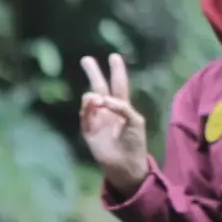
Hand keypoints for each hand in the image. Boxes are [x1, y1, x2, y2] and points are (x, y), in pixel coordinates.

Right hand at [78, 54, 148, 198]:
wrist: (126, 165)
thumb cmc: (135, 142)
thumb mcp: (136, 121)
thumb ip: (122, 106)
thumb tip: (102, 99)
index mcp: (122, 107)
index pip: (118, 84)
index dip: (116, 71)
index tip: (114, 56)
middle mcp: (108, 110)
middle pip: (99, 87)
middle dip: (93, 73)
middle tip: (86, 59)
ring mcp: (97, 120)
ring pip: (89, 100)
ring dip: (91, 95)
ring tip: (95, 98)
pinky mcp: (89, 131)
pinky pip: (85, 115)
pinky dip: (88, 108)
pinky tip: (93, 105)